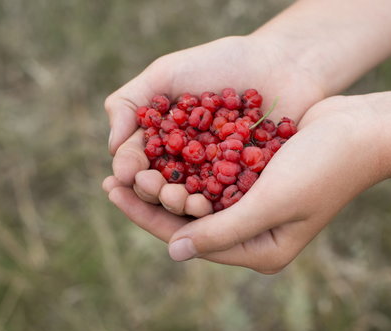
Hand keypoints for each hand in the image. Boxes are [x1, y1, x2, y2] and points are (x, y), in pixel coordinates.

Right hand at [103, 34, 324, 218]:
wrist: (280, 64)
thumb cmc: (221, 63)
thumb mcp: (166, 73)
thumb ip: (131, 101)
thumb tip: (111, 147)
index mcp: (160, 140)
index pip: (136, 163)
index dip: (129, 171)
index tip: (126, 174)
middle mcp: (183, 163)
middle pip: (160, 187)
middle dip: (153, 191)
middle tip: (154, 187)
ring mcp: (213, 177)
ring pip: (189, 201)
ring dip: (179, 205)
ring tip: (180, 200)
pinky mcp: (242, 186)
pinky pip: (225, 202)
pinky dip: (214, 206)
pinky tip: (207, 206)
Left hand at [104, 95, 385, 272]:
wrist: (362, 131)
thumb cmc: (322, 168)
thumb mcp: (270, 202)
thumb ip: (221, 231)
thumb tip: (172, 252)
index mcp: (258, 249)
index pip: (189, 238)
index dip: (147, 216)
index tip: (113, 192)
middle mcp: (253, 233)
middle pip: (188, 219)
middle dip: (150, 199)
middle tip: (111, 179)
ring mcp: (254, 206)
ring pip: (197, 196)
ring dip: (165, 180)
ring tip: (129, 165)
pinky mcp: (256, 179)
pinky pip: (213, 174)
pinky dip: (187, 164)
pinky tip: (162, 149)